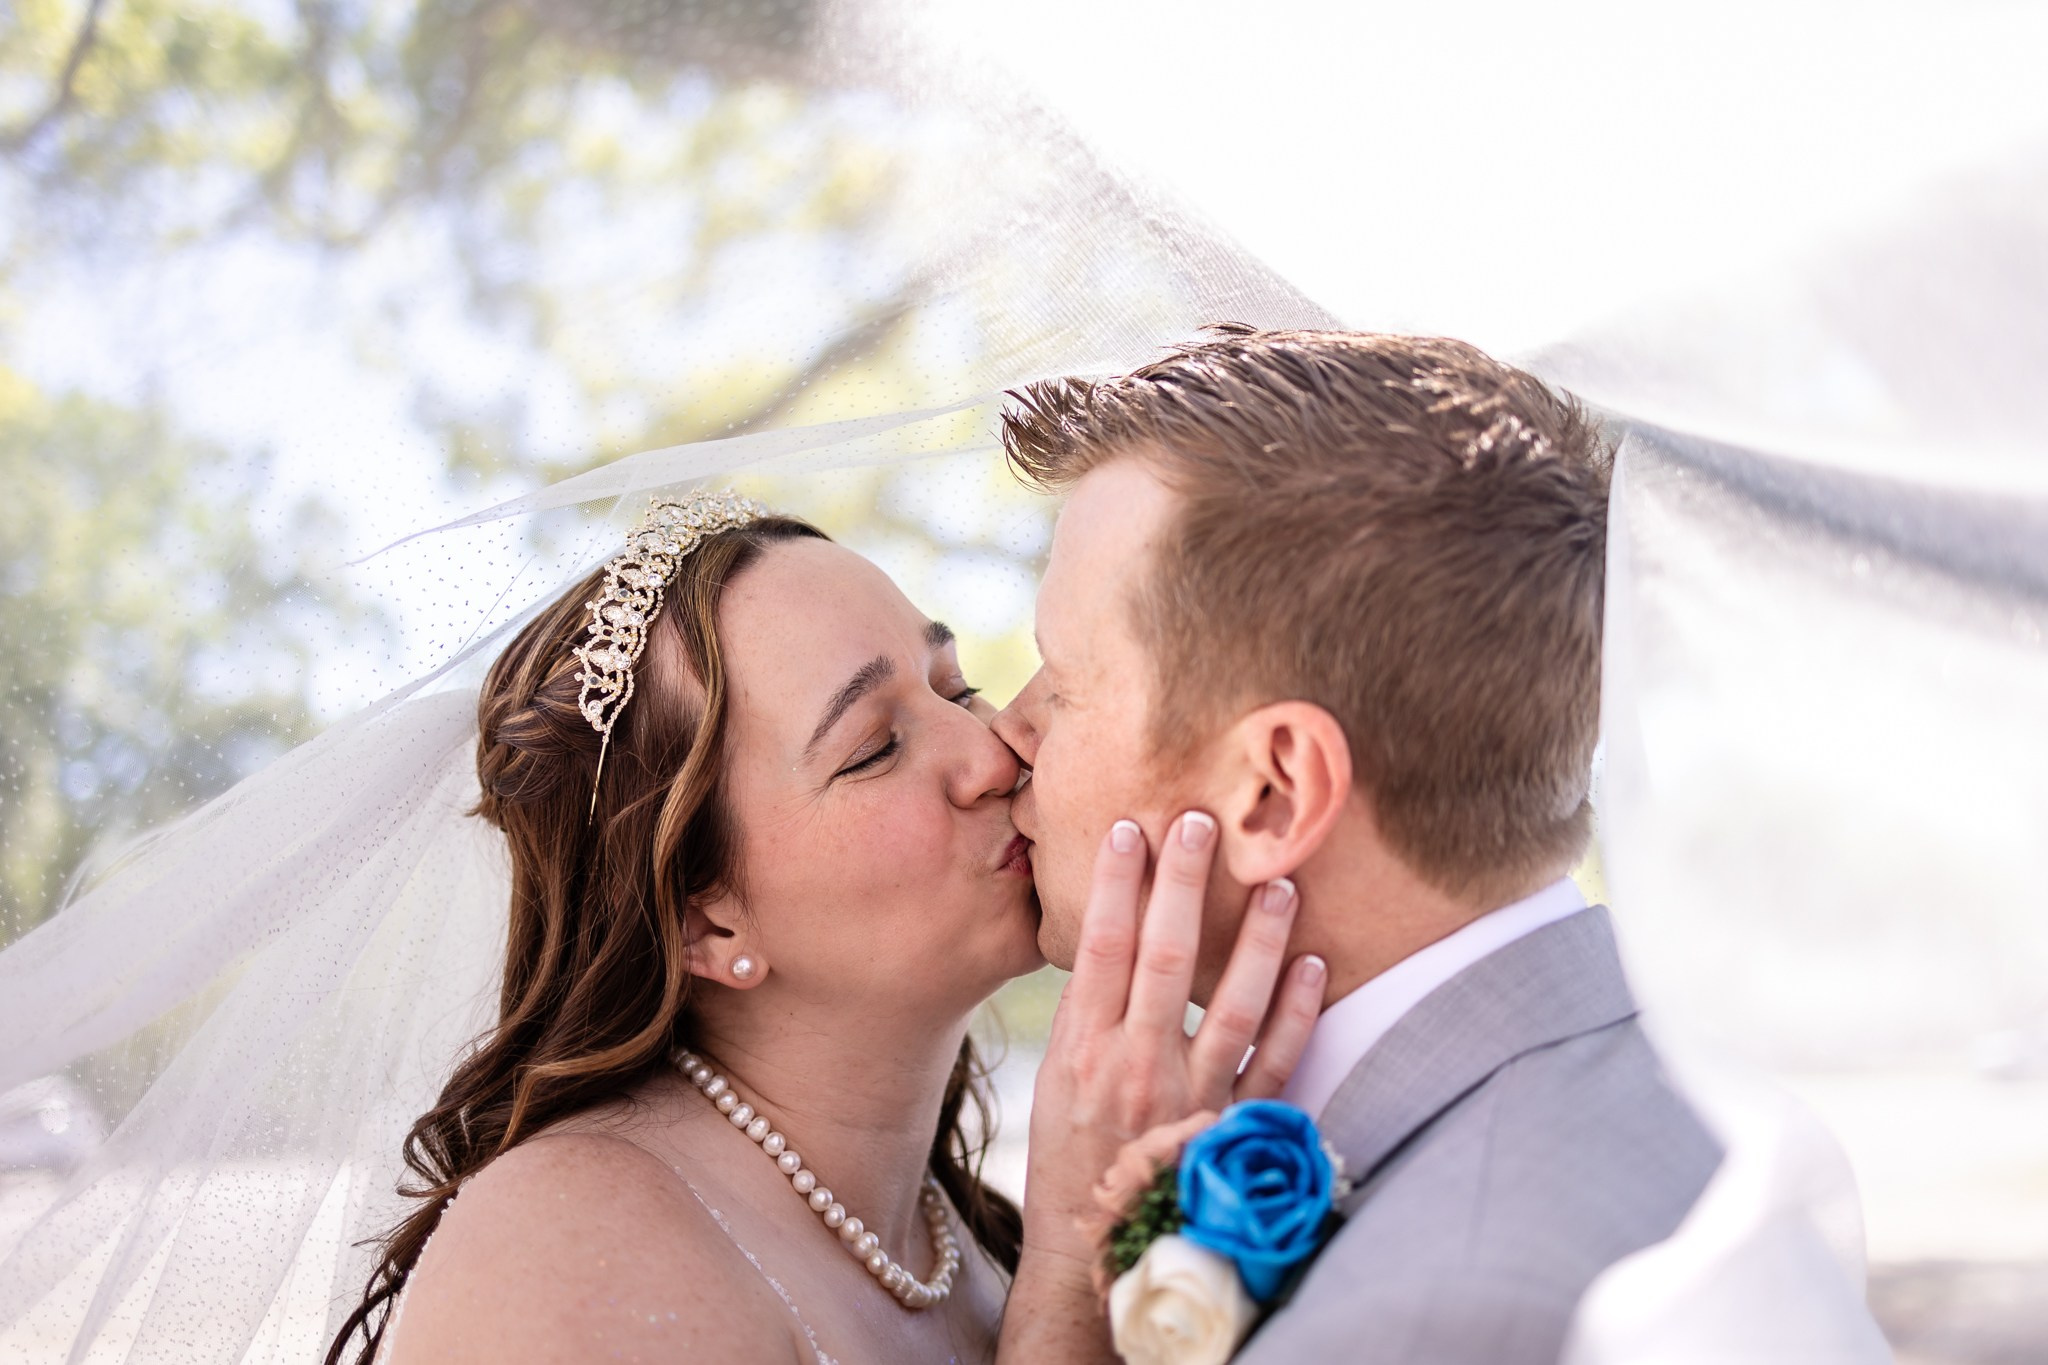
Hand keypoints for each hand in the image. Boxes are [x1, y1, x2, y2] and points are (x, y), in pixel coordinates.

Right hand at [1021, 810, 1325, 1264]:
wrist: (1089, 1251)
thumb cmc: (1071, 1152)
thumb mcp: (1056, 1079)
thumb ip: (1084, 1010)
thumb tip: (1104, 929)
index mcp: (1083, 1051)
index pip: (1100, 949)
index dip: (1114, 884)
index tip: (1129, 828)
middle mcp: (1135, 1069)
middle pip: (1164, 959)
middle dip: (1182, 885)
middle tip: (1201, 822)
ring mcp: (1190, 1100)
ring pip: (1233, 1005)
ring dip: (1259, 940)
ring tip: (1279, 884)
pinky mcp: (1232, 1130)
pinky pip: (1276, 1065)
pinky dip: (1297, 1013)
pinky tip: (1313, 965)